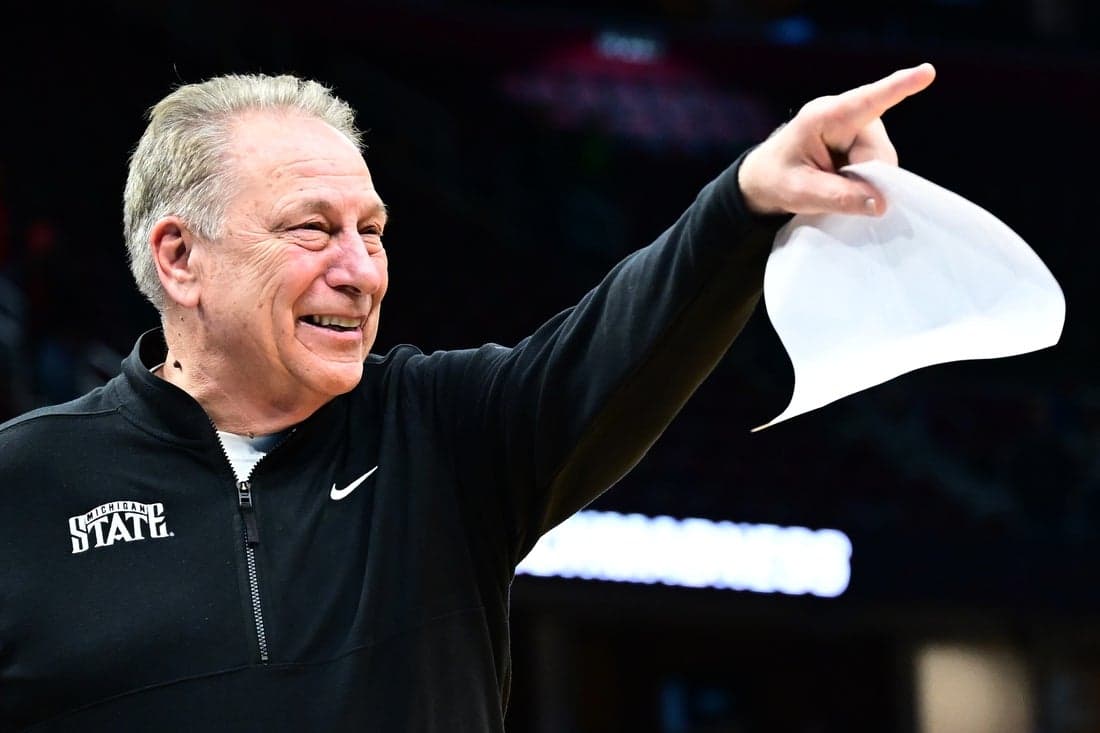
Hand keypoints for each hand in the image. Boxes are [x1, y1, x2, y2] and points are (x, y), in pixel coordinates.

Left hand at [738, 63, 935, 216]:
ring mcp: (858, 127)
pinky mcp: (864, 140)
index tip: (926, 72)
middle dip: (864, 179)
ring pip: (882, 162)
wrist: (765, 178)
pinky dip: (865, 181)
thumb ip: (838, 198)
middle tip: (831, 190)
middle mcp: (846, 115)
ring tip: (831, 184)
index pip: (866, 101)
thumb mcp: (800, 193)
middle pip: (879, 153)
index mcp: (824, 117)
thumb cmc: (777, 179)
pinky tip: (842, 182)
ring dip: (863, 182)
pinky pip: (879, 165)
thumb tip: (881, 203)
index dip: (898, 88)